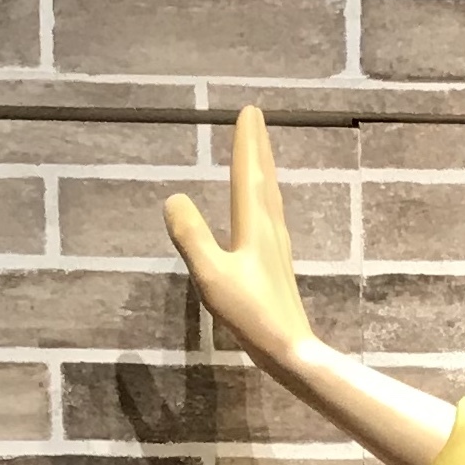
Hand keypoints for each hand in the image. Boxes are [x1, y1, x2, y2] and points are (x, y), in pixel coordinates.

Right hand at [164, 105, 315, 372]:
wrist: (291, 352)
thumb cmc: (251, 315)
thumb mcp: (211, 276)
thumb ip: (192, 236)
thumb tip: (173, 198)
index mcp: (254, 227)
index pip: (248, 175)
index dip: (247, 144)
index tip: (249, 112)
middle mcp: (270, 231)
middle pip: (264, 181)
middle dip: (258, 150)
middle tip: (257, 121)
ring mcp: (277, 251)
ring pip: (271, 201)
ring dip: (264, 174)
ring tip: (261, 158)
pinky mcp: (278, 269)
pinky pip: (271, 222)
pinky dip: (265, 203)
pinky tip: (264, 215)